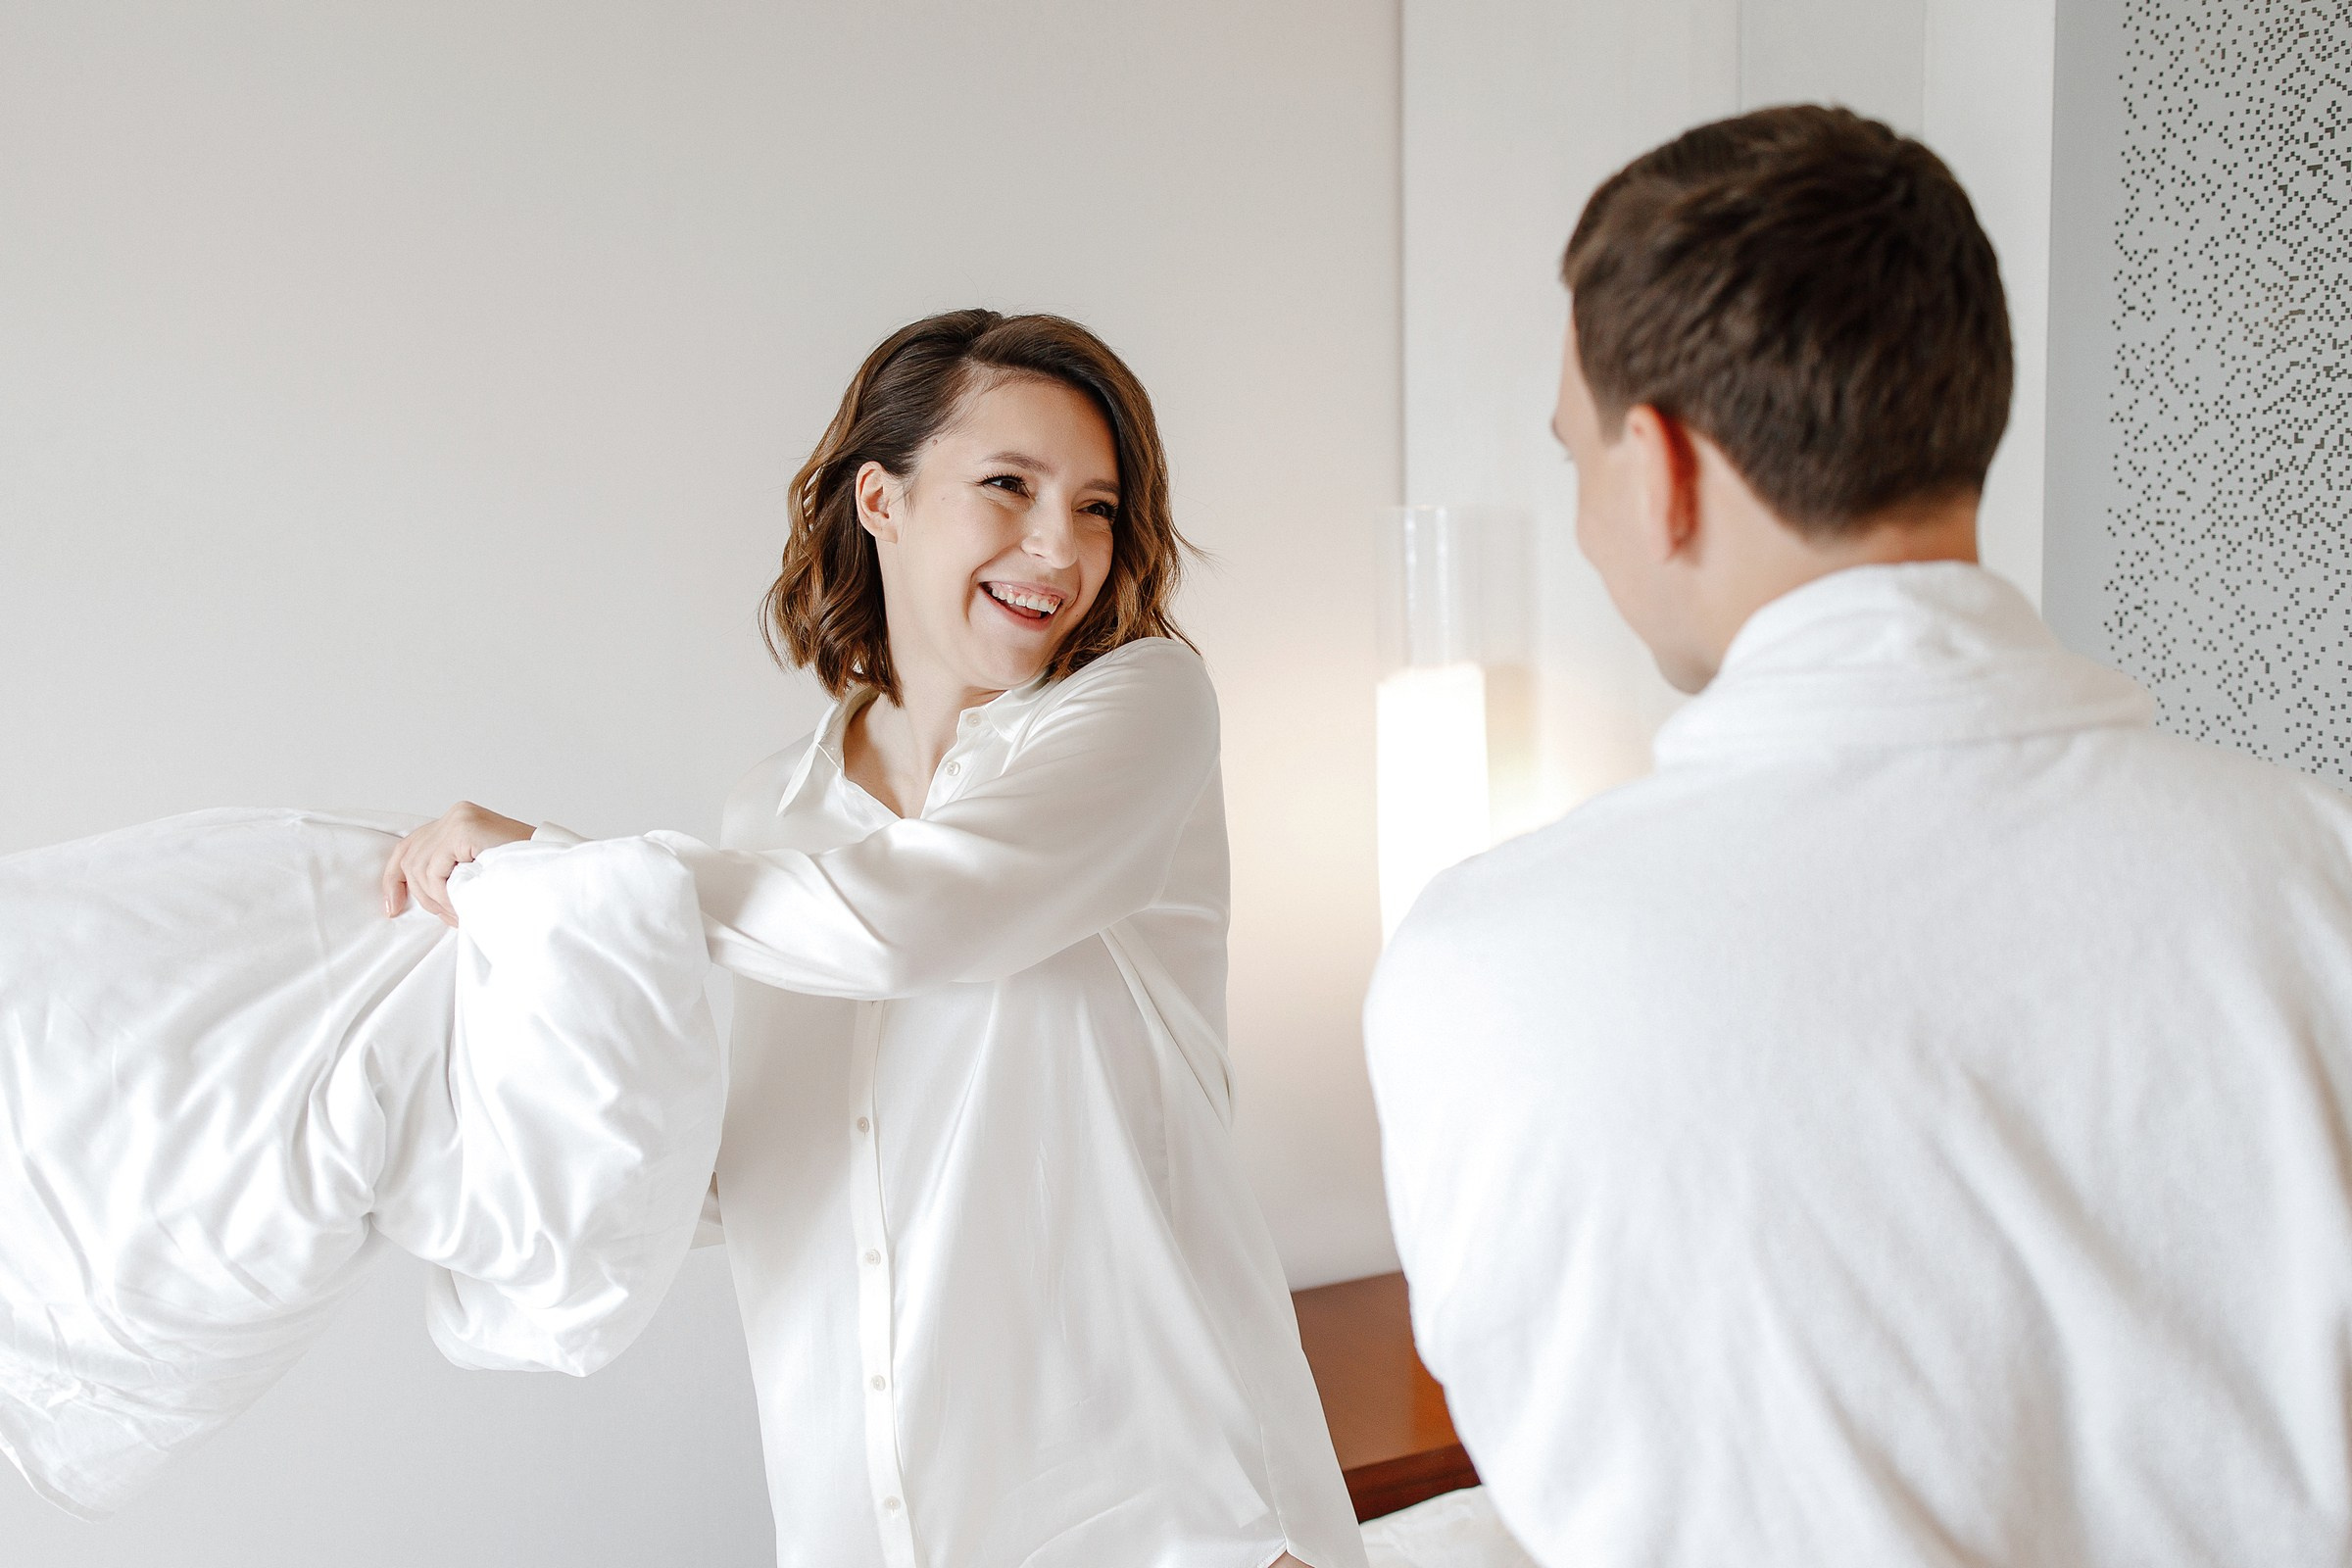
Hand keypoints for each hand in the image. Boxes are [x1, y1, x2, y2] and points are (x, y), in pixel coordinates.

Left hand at [382, 801, 534, 925]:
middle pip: (410, 860)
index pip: (409, 846)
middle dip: (423, 897)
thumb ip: (451, 870)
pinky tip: (463, 904)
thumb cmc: (523, 876)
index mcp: (457, 821)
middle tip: (449, 918)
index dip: (394, 880)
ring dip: (437, 900)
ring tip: (460, 914)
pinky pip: (434, 869)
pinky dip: (444, 894)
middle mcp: (455, 814)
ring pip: (420, 868)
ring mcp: (459, 819)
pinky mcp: (464, 829)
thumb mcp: (477, 871)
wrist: (555, 872)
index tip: (392, 908)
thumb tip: (414, 894)